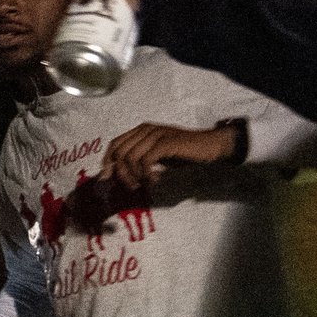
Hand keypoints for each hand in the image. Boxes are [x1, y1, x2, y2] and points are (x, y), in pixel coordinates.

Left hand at [101, 122, 234, 190]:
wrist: (209, 147)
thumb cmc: (183, 153)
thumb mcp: (156, 156)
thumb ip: (139, 160)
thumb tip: (117, 174)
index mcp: (141, 130)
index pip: (115, 144)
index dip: (108, 162)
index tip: (108, 179)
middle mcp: (146, 129)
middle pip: (120, 152)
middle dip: (121, 173)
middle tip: (132, 187)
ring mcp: (156, 134)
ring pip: (130, 157)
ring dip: (133, 176)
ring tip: (142, 185)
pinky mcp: (166, 143)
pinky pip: (145, 161)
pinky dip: (146, 175)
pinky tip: (154, 181)